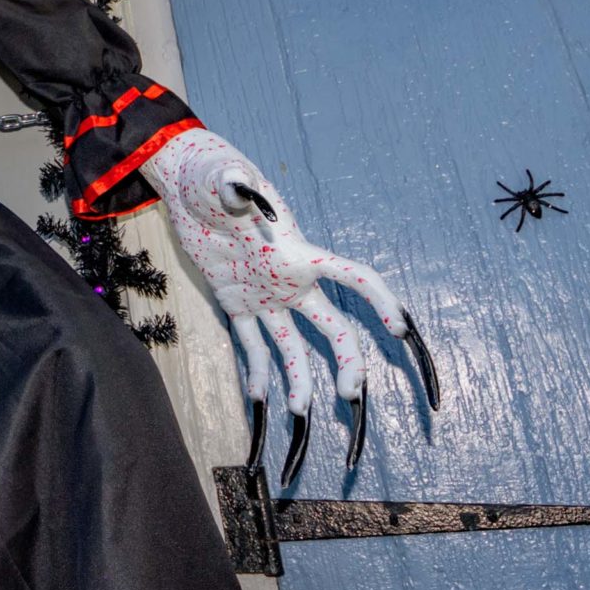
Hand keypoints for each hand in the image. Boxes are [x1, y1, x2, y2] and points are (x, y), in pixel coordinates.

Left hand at [144, 126, 439, 483]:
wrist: (188, 183)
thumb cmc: (212, 175)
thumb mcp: (224, 177)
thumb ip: (235, 184)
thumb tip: (239, 184)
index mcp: (298, 253)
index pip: (353, 278)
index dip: (380, 301)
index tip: (400, 329)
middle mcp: (290, 281)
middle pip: (333, 327)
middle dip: (348, 363)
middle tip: (347, 395)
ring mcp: (265, 296)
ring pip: (293, 347)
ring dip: (301, 380)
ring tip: (300, 413)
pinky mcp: (235, 302)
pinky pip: (251, 344)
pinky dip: (255, 371)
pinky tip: (259, 400)